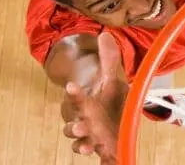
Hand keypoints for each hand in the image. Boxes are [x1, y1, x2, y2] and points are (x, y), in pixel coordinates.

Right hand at [61, 33, 127, 162]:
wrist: (113, 118)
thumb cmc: (109, 99)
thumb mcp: (111, 79)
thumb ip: (109, 59)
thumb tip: (105, 34)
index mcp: (86, 104)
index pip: (75, 98)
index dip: (73, 93)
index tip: (71, 86)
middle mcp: (84, 121)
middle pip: (73, 125)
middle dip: (74, 126)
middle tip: (78, 125)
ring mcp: (91, 137)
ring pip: (79, 143)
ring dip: (81, 145)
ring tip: (85, 147)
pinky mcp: (101, 148)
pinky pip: (98, 156)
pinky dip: (102, 160)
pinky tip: (105, 160)